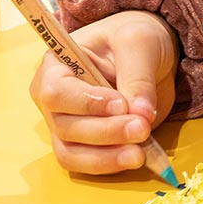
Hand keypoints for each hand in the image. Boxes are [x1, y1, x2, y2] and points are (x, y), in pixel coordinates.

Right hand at [28, 11, 179, 173]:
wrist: (148, 53)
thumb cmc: (133, 38)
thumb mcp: (139, 43)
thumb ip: (138, 75)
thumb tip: (141, 114)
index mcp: (56, 66)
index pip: (56, 92)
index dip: (86, 104)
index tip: (122, 104)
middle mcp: (55, 101)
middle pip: (65, 127)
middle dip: (105, 133)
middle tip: (142, 128)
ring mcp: (69, 125)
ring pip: (71, 154)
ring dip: (106, 158)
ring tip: (140, 154)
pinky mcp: (88, 144)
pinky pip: (89, 164)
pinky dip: (112, 165)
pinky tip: (140, 158)